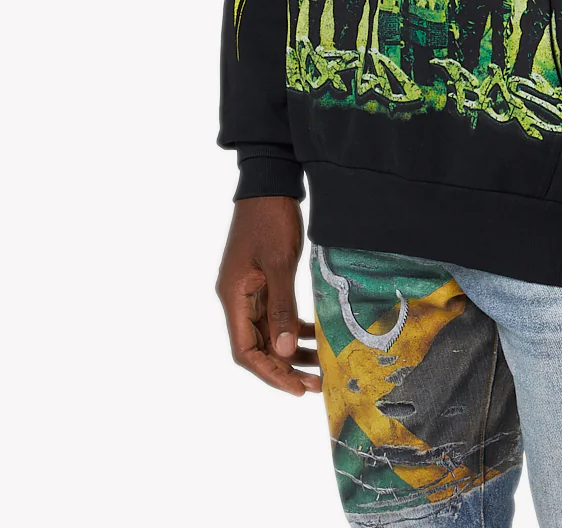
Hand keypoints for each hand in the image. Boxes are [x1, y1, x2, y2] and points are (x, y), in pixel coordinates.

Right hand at [216, 195, 321, 396]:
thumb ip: (282, 307)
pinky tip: (315, 335)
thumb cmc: (270, 219)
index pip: (245, 351)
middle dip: (284, 368)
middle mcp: (236, 298)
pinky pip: (275, 314)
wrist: (269, 183)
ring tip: (319, 367)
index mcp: (233, 296)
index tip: (295, 388)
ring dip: (291, 350)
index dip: (269, 373)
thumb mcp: (279, 263)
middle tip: (314, 385)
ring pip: (268, 332)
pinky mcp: (262, 280)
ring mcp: (249, 289)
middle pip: (257, 346)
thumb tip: (285, 351)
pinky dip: (293, 327)